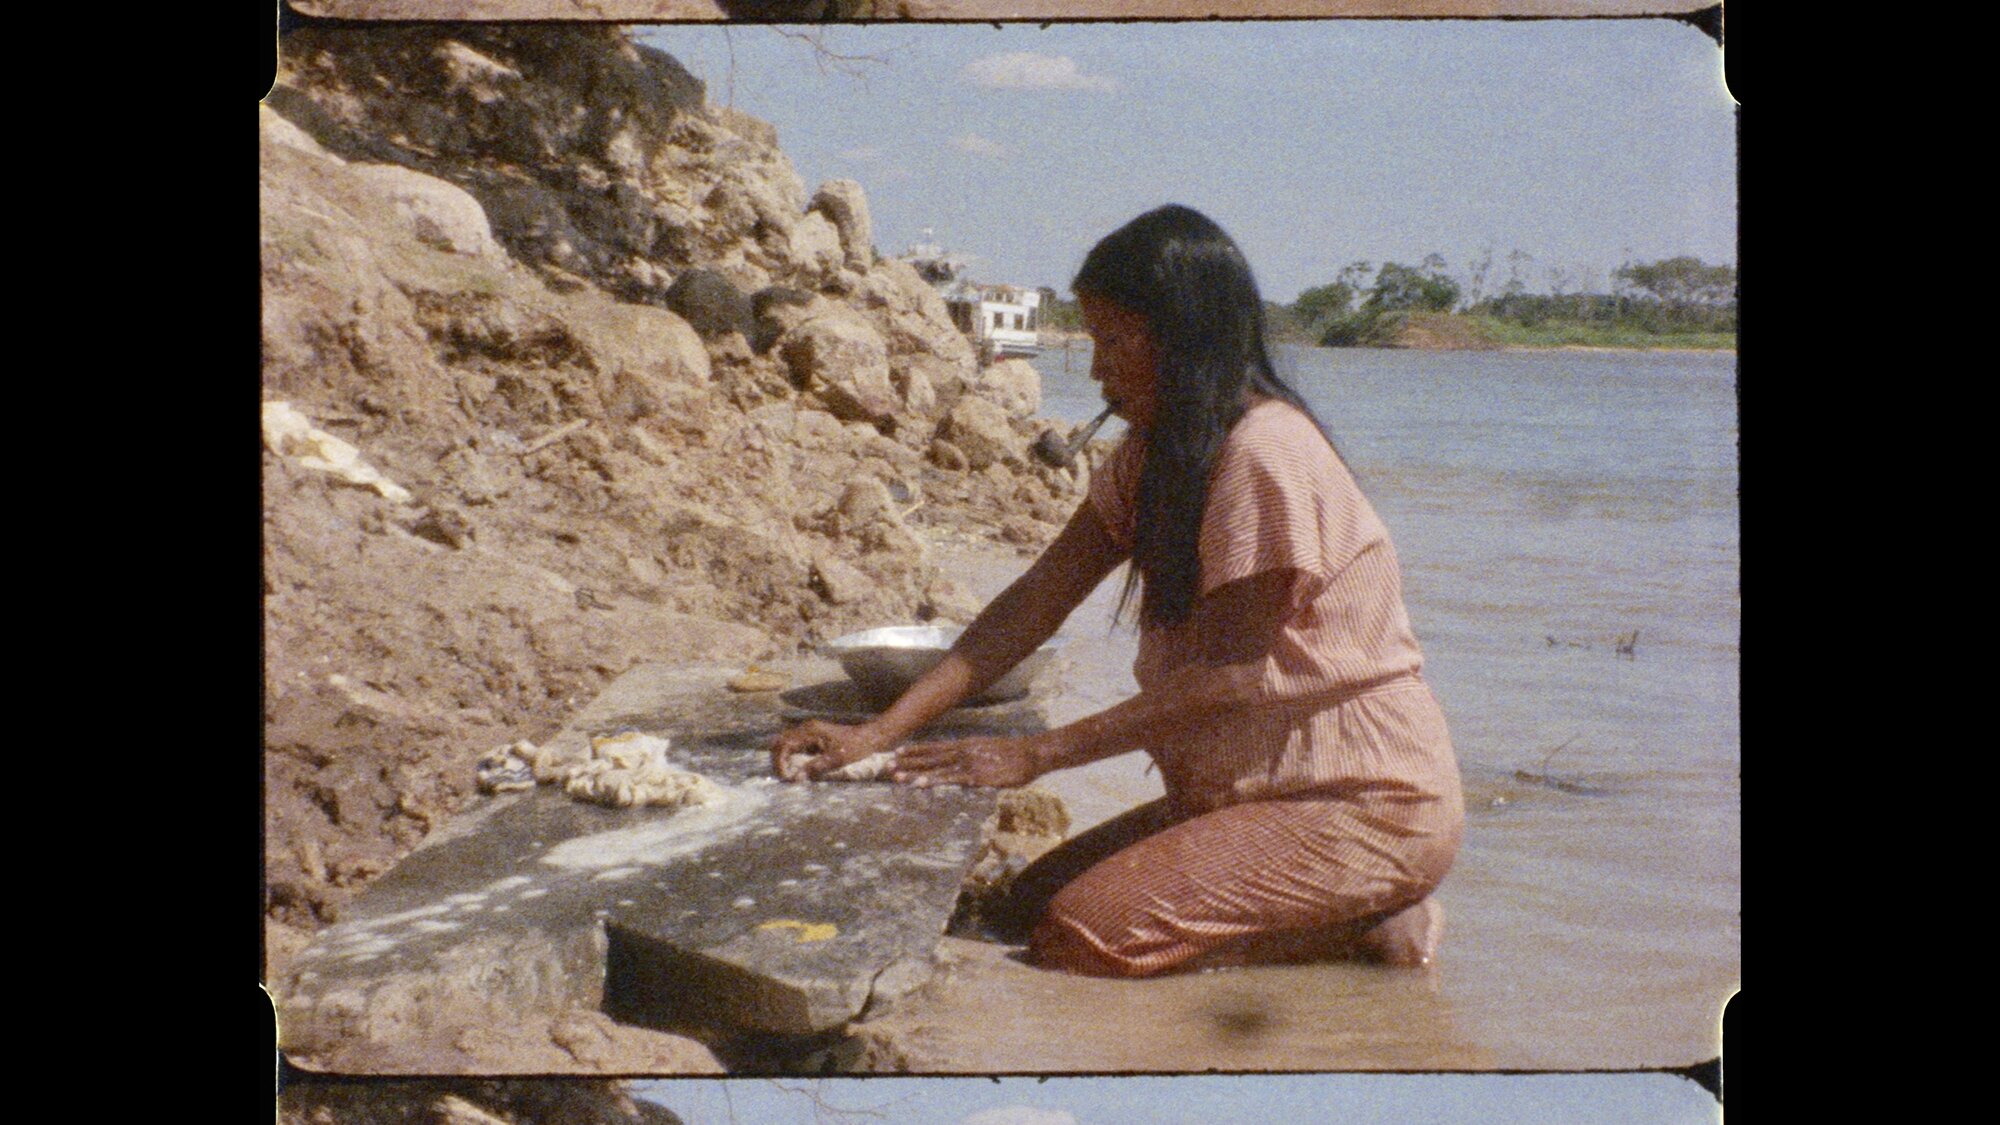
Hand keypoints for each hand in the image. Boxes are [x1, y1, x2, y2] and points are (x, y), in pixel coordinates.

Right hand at [770, 719, 891, 781]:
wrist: (870, 737)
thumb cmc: (855, 746)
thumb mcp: (837, 759)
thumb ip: (816, 767)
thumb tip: (796, 779)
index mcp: (810, 731)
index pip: (783, 744)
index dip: (780, 761)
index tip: (785, 777)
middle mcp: (806, 729)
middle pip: (780, 742)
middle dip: (778, 760)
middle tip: (783, 778)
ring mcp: (808, 733)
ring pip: (786, 745)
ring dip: (784, 760)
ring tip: (789, 776)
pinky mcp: (813, 738)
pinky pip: (795, 747)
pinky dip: (792, 759)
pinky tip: (797, 770)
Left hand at [891, 734, 1046, 788]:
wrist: (1032, 753)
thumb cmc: (1014, 755)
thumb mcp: (989, 751)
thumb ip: (973, 757)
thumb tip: (964, 765)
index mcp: (966, 744)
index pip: (935, 747)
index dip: (916, 750)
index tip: (897, 752)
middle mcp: (963, 751)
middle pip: (930, 756)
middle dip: (908, 762)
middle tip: (886, 766)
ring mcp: (969, 763)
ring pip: (936, 768)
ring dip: (915, 772)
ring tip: (896, 776)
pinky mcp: (977, 776)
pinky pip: (951, 779)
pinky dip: (935, 780)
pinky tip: (921, 784)